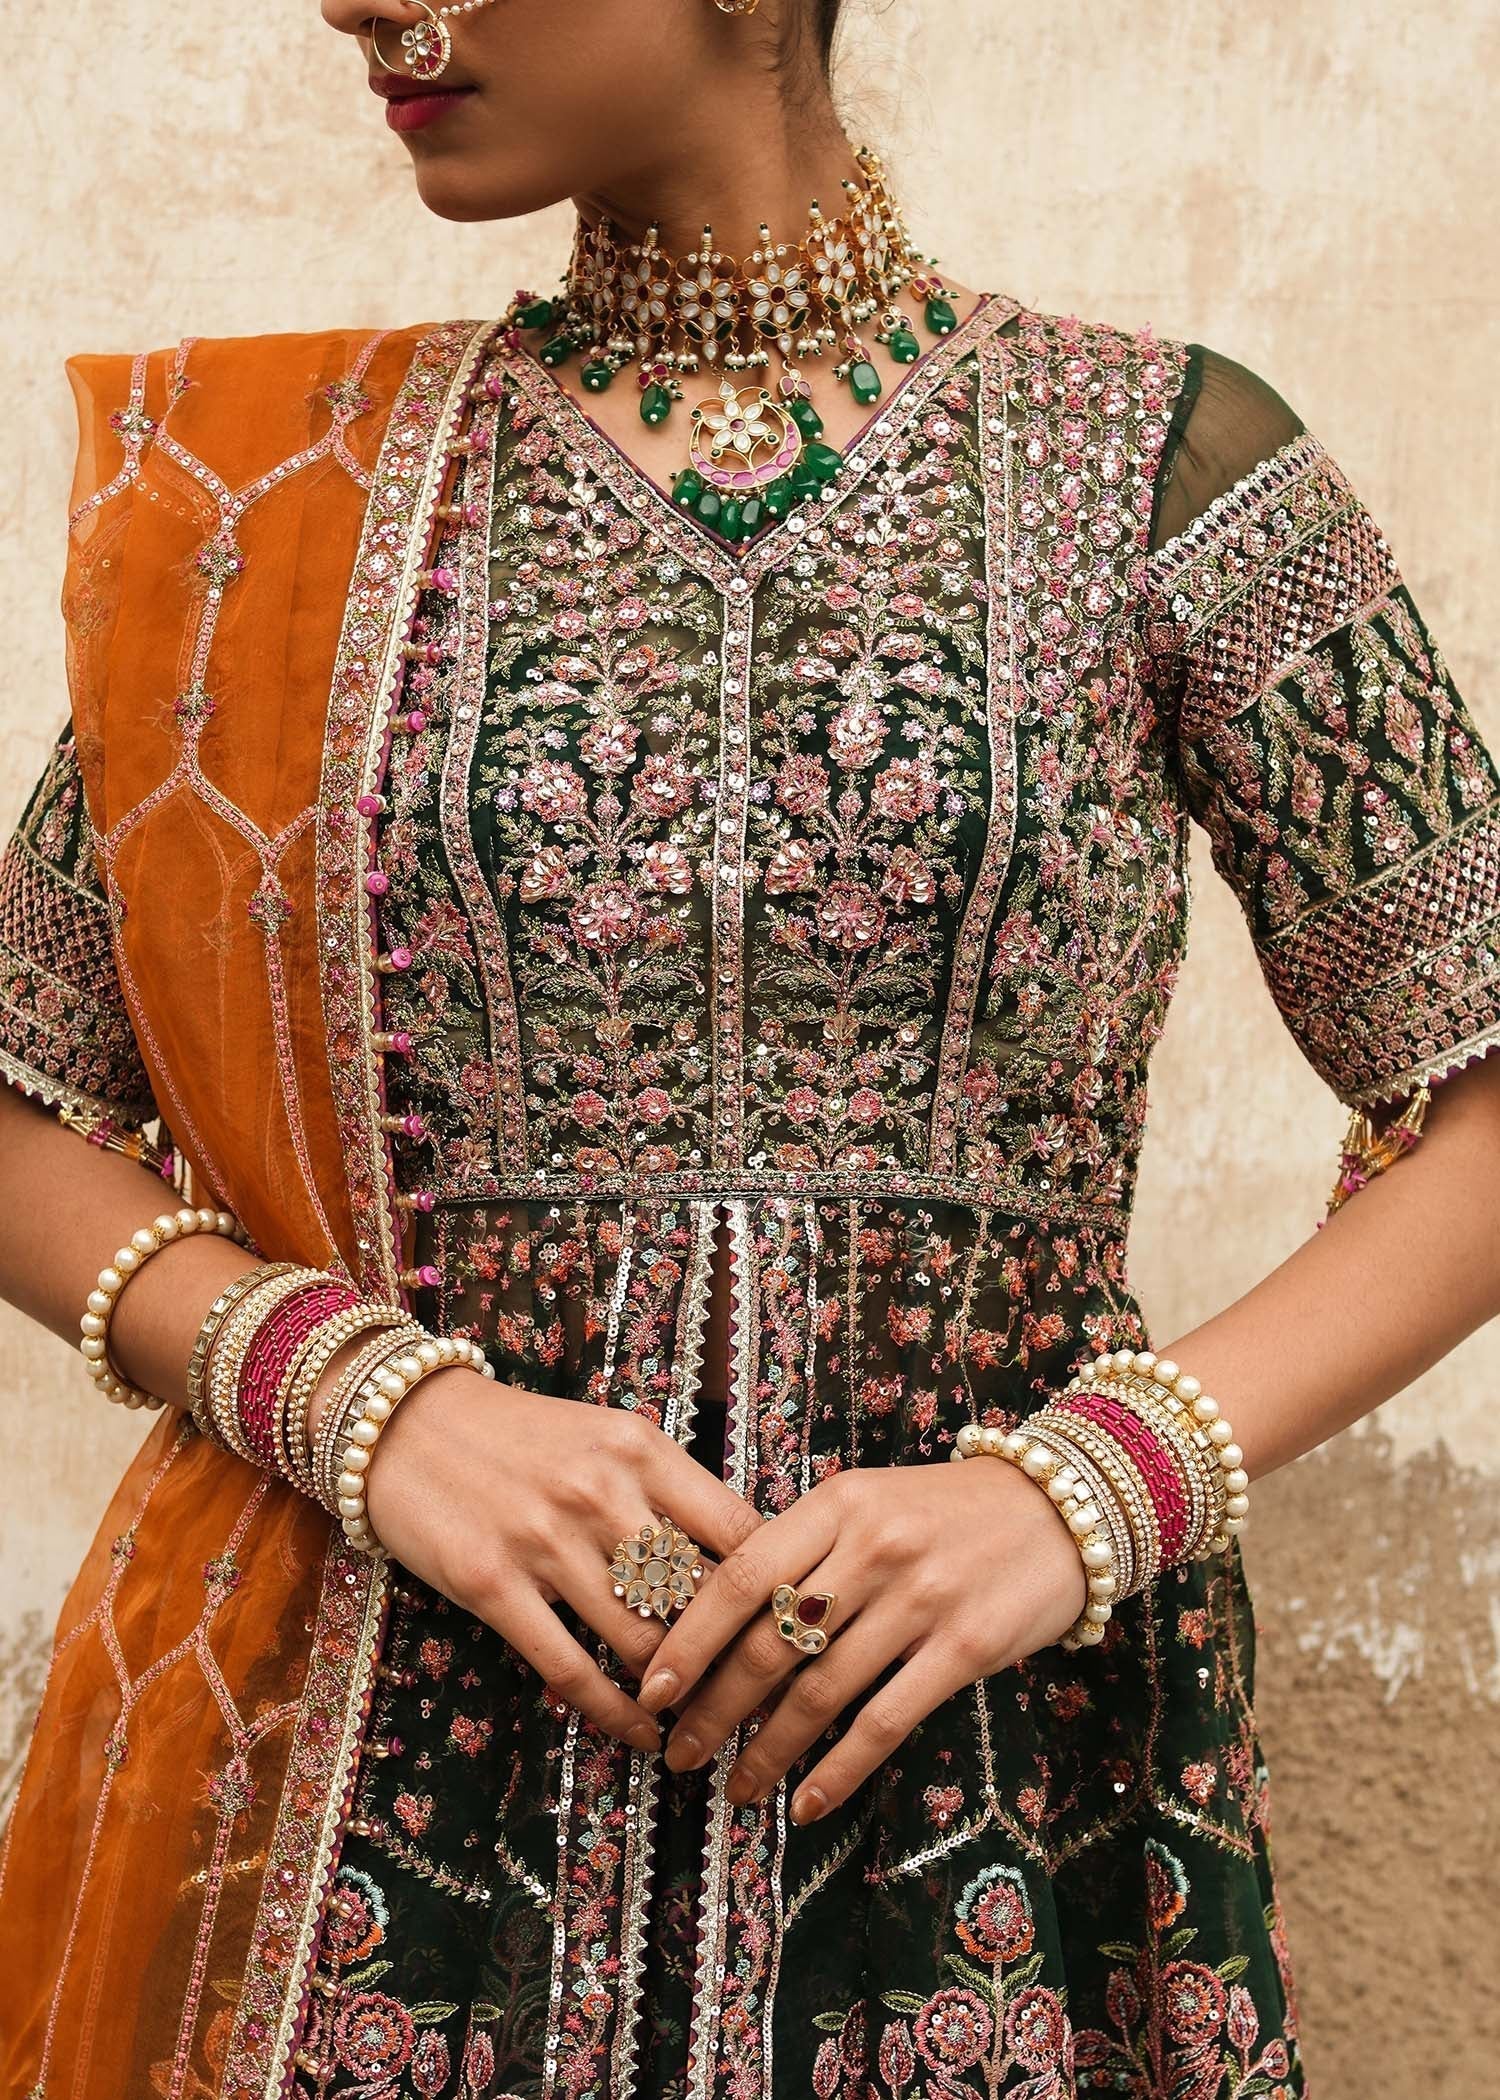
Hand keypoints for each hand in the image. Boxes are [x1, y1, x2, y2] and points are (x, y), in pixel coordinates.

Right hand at [358, 1369, 762, 1753]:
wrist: (406, 1425)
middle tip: (762, 1698)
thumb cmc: (521, 1437)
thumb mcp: (606, 1437)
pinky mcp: (493, 1586)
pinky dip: (616, 1714)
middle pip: (697, 1595)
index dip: (775, 1589)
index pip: (738, 1529)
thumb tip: (745, 1559)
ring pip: (641, 1640)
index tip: (792, 1630)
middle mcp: (599, 1492)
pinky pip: (570, 1669)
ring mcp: (544, 1541)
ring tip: (707, 1722)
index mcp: (639, 1449)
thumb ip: (668, 1490)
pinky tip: (643, 1735)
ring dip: (680, 1691)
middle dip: (735, 1655)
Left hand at [637, 1458, 1088, 1822]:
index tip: (650, 1689)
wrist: (1062, 1506)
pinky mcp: (965, 1646)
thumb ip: (806, 1550)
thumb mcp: (869, 1503)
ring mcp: (920, 1598)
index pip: (740, 1576)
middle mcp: (872, 1548)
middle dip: (714, 1708)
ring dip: (768, 1750)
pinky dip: (840, 1768)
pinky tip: (809, 1801)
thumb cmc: (948, 1511)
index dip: (688, 1639)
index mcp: (836, 1505)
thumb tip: (722, 1622)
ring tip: (735, 1787)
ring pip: (820, 1690)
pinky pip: (885, 1720)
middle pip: (770, 1642)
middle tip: (678, 1752)